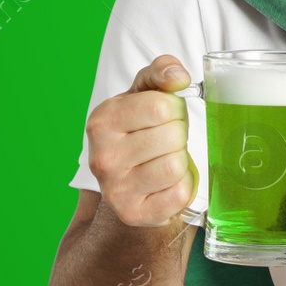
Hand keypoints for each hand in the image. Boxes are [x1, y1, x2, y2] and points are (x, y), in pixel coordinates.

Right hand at [84, 54, 199, 228]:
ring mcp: (116, 189)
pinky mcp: (133, 213)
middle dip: (179, 134)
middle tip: (166, 141)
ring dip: (181, 160)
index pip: (160, 106)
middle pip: (172, 136)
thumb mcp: (144, 93)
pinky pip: (180, 193)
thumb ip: (161, 71)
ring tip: (166, 159)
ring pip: (176, 165)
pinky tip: (167, 182)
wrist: (127, 178)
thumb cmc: (139, 129)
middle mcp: (103, 157)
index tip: (166, 116)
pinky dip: (183, 185)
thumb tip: (179, 77)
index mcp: (102, 121)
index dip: (174, 108)